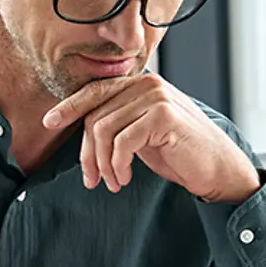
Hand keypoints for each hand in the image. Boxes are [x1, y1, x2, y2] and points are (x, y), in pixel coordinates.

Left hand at [42, 73, 259, 202]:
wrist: (217, 169)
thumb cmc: (178, 154)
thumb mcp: (140, 134)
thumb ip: (117, 123)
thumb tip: (79, 128)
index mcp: (140, 84)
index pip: (95, 92)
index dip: (69, 107)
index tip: (48, 122)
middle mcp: (147, 84)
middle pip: (95, 116)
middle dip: (87, 153)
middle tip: (92, 180)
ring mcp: (156, 97)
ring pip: (103, 129)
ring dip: (103, 164)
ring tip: (113, 182)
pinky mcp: (163, 116)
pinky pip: (121, 141)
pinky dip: (117, 164)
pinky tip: (125, 177)